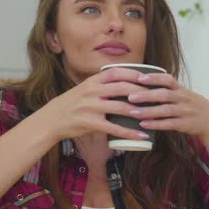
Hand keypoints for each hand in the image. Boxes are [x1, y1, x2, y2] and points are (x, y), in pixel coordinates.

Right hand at [37, 68, 151, 140]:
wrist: (51, 120)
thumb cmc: (71, 104)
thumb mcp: (85, 89)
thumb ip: (102, 86)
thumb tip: (125, 83)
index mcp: (92, 81)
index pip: (117, 72)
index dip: (134, 74)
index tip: (149, 77)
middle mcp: (92, 91)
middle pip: (123, 88)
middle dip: (143, 92)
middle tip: (157, 97)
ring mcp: (91, 107)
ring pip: (121, 107)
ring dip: (140, 112)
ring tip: (154, 115)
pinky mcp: (90, 123)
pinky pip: (114, 128)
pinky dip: (130, 132)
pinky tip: (141, 135)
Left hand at [127, 73, 208, 138]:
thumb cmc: (189, 105)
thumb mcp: (181, 93)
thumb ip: (165, 88)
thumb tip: (140, 81)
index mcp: (180, 89)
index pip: (167, 79)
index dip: (154, 78)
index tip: (140, 77)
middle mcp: (183, 98)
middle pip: (164, 94)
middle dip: (147, 95)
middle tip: (130, 97)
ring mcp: (184, 111)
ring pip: (165, 110)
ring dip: (148, 111)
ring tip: (133, 112)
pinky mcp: (184, 124)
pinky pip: (169, 124)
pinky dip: (156, 124)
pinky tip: (143, 124)